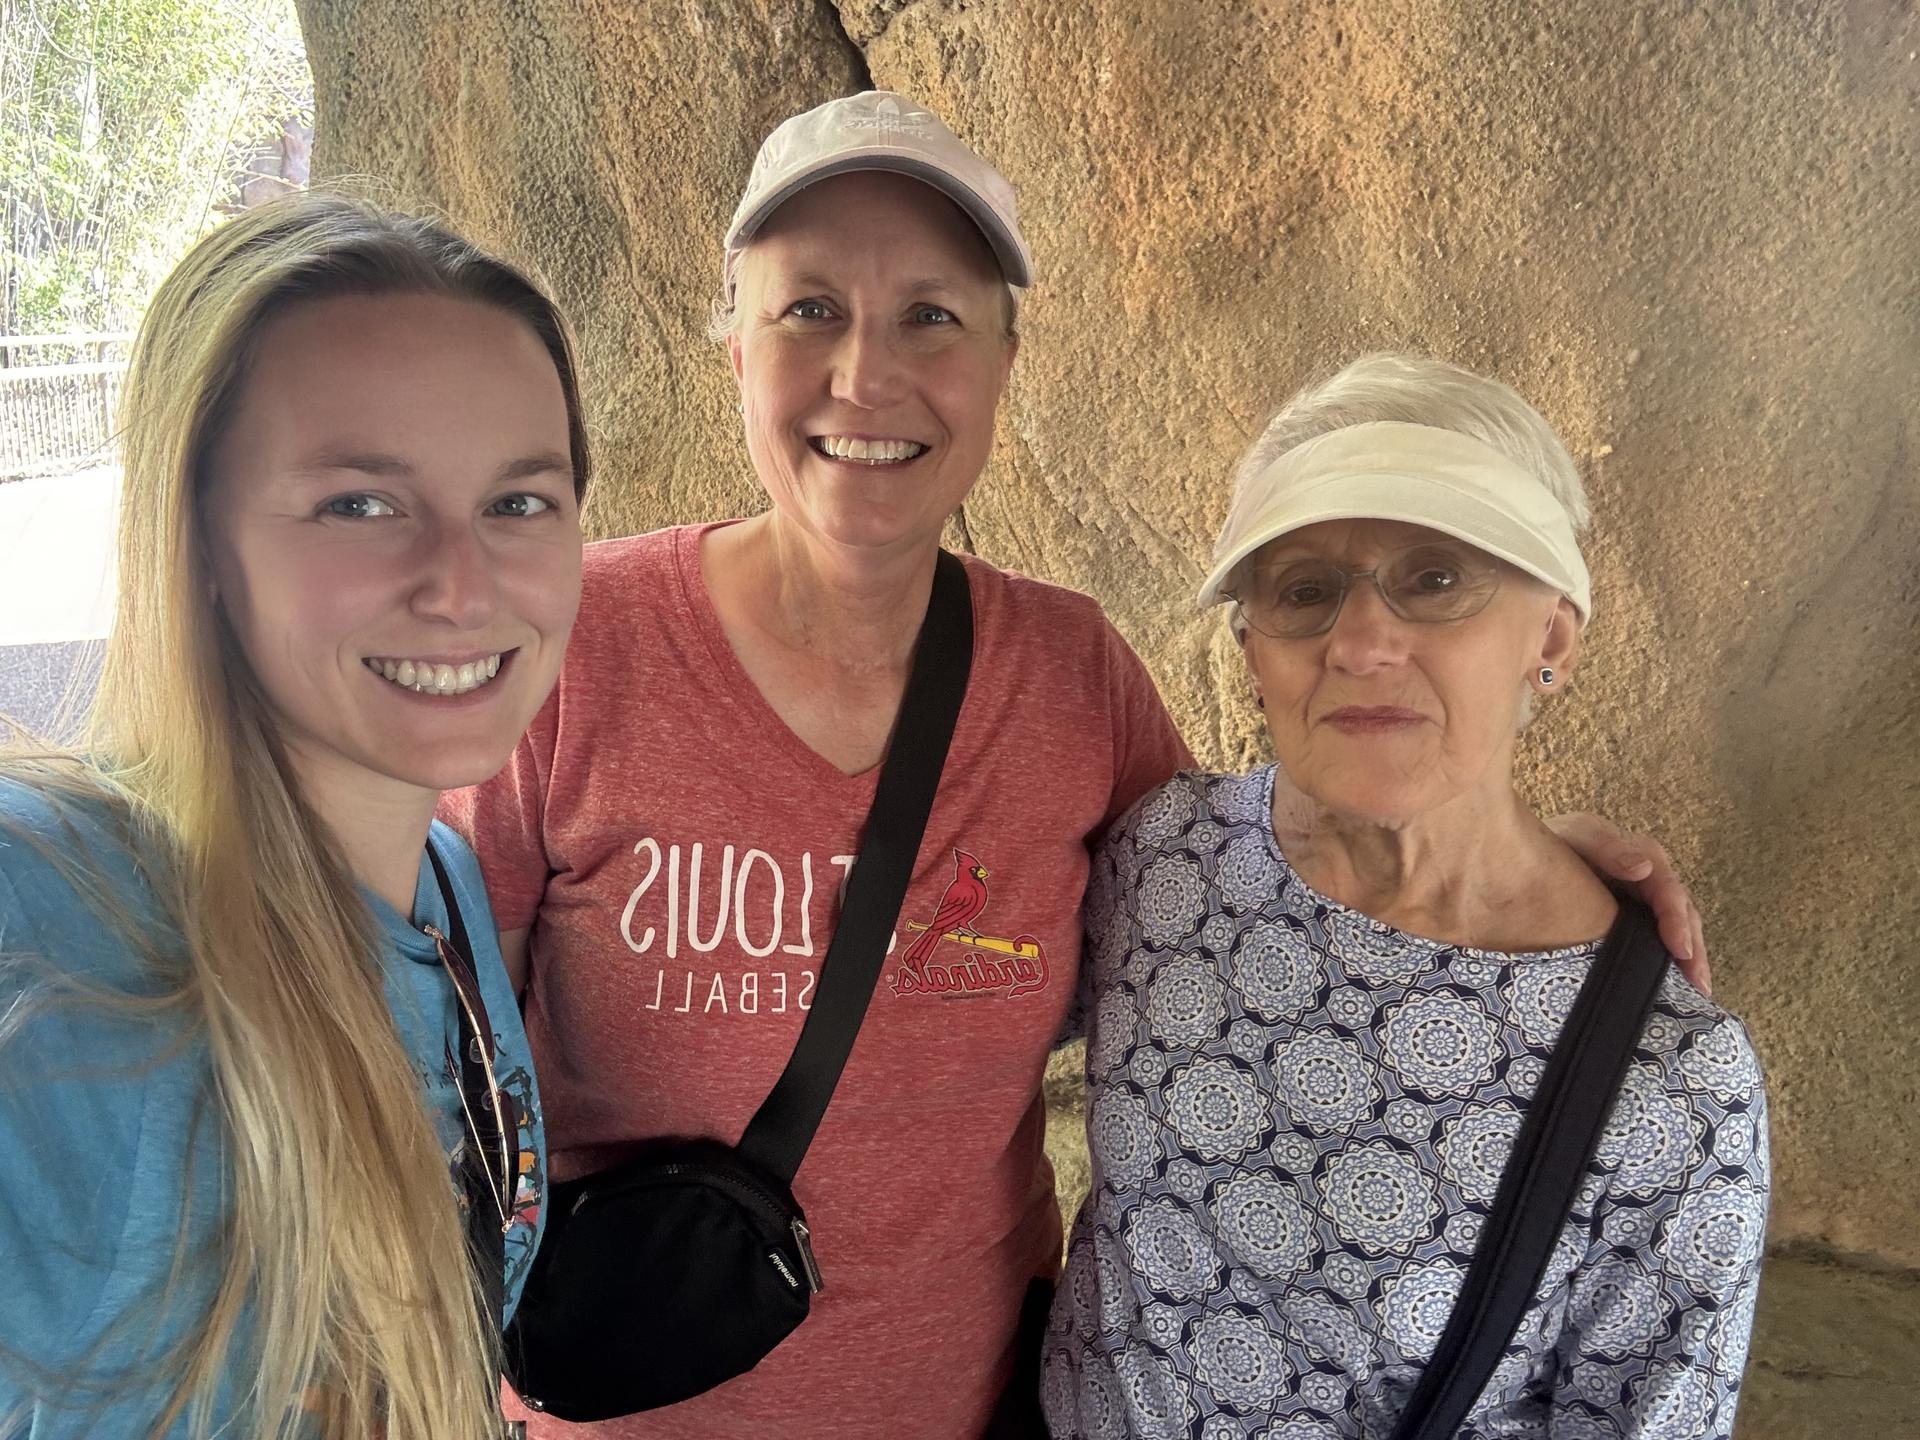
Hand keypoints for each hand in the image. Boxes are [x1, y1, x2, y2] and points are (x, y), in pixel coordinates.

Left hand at [1546, 813, 1710, 993]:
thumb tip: (1643, 868)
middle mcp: (1645, 878)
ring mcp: (1638, 900)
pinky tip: (1672, 987)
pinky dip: (1664, 962)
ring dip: (1688, 960)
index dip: (1676, 917)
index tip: (1680, 948)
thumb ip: (1606, 848)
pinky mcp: (1627, 920)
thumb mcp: (1574, 837)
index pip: (1667, 887)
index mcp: (1635, 856)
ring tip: (1697, 992)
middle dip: (1692, 947)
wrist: (1516, 856)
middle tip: (1697, 982)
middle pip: (1680, 912)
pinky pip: (1653, 940)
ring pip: (1674, 928)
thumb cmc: (1547, 844)